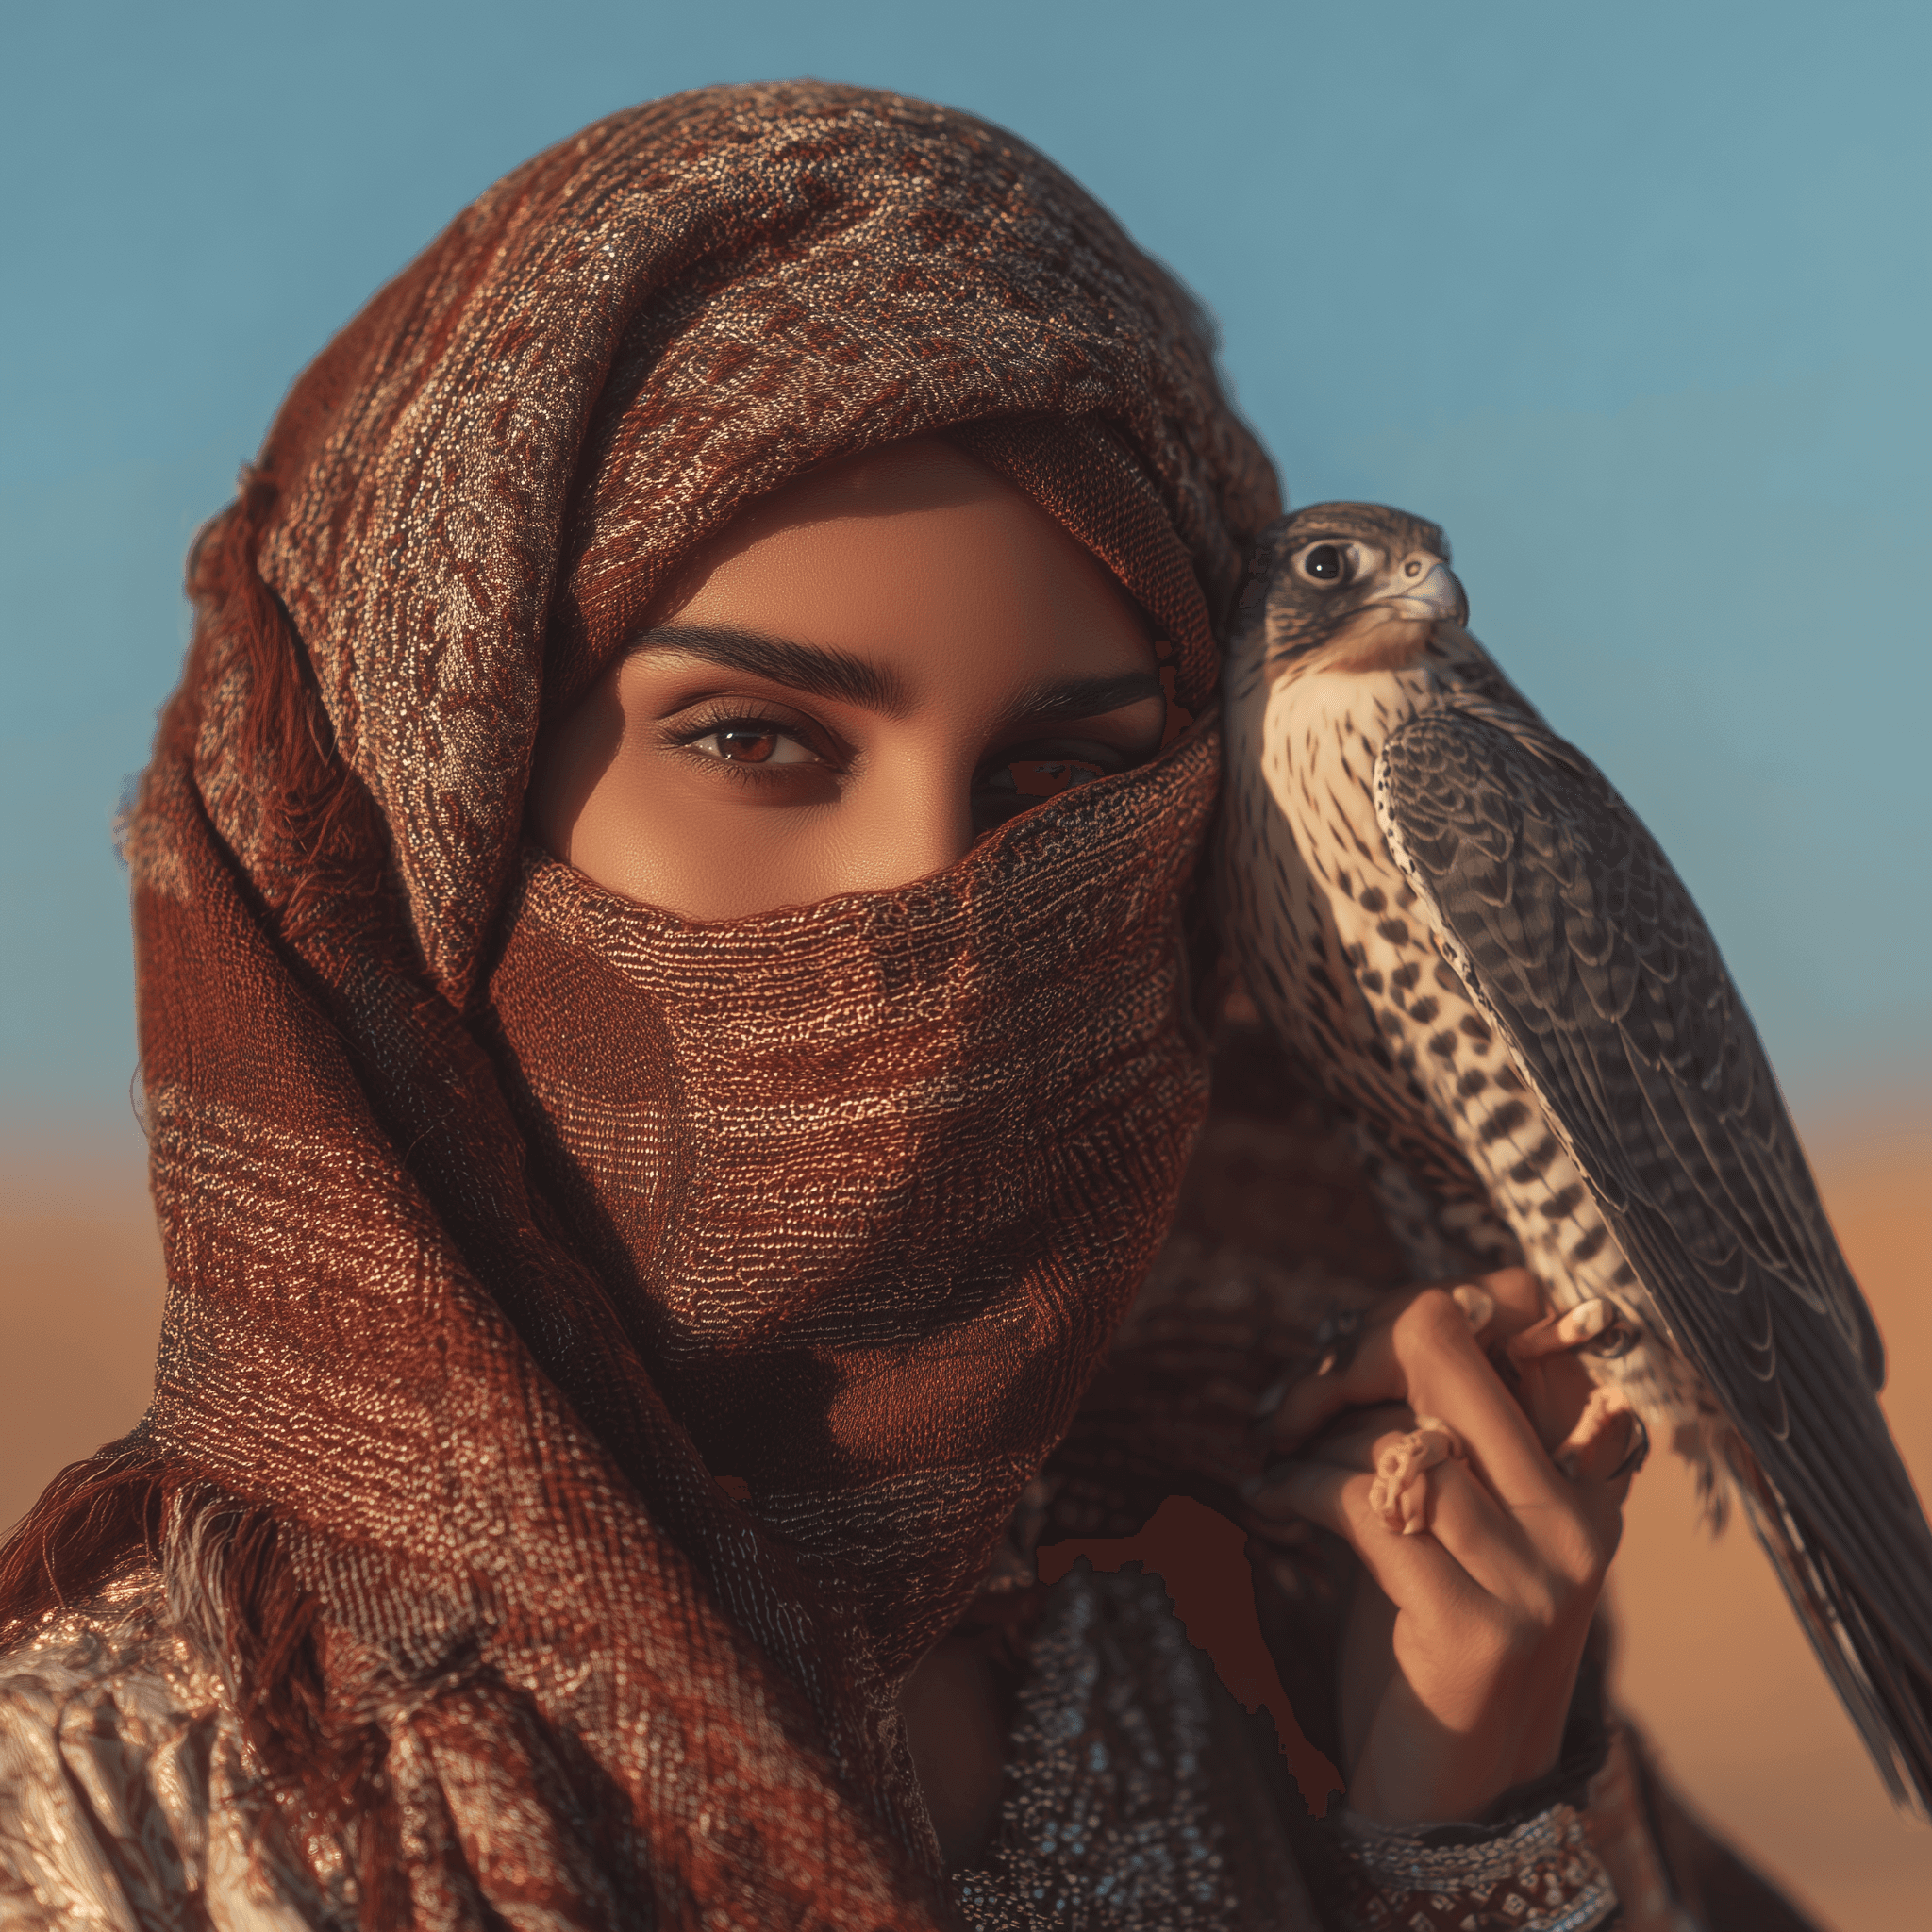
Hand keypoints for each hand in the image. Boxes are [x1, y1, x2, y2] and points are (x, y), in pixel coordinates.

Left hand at [1243, 1269, 1640, 1824]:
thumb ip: (1435, 1428)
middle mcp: (1577, 1513)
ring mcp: (1539, 1575)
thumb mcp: (1448, 1515)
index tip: (1349, 1356)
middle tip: (1290, 1405)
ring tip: (1277, 1468)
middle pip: (1447, 1342)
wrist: (1455, 1799)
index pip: (1518, 1311)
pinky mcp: (1477, 1628)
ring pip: (1396, 1431)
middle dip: (1347, 1353)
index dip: (1413, 1311)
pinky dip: (1295, 1489)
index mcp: (1584, 1471)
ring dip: (1308, 1439)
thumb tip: (1367, 1327)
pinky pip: (1364, 1506)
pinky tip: (1270, 1505)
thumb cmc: (1430, 1634)